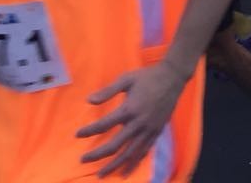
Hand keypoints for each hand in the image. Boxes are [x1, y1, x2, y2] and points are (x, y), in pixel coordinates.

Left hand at [77, 62, 188, 177]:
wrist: (173, 77)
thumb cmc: (148, 77)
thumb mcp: (127, 79)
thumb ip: (108, 91)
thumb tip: (88, 100)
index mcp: (129, 109)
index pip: (104, 125)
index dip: (89, 131)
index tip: (77, 134)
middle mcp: (138, 123)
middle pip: (114, 145)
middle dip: (97, 155)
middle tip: (83, 160)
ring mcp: (148, 130)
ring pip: (129, 154)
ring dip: (113, 166)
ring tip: (100, 175)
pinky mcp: (156, 133)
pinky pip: (143, 153)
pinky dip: (133, 165)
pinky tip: (124, 173)